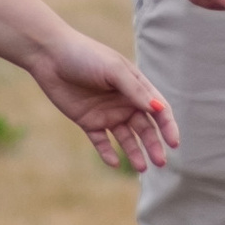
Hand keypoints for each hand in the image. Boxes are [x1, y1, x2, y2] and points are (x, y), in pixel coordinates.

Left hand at [26, 30, 180, 168]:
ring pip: (126, 138)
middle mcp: (124, 101)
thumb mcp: (114, 70)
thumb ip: (136, 91)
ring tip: (142, 168)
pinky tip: (114, 163)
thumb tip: (159, 109)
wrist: (50, 56)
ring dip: (135, 152)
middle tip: (160, 162)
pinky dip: (108, 153)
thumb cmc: (86, 56)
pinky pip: (101, 142)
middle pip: (145, 128)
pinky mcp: (88, 121)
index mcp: (135, 86)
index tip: (174, 143)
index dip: (168, 126)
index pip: (158, 109)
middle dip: (154, 145)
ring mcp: (107, 113)